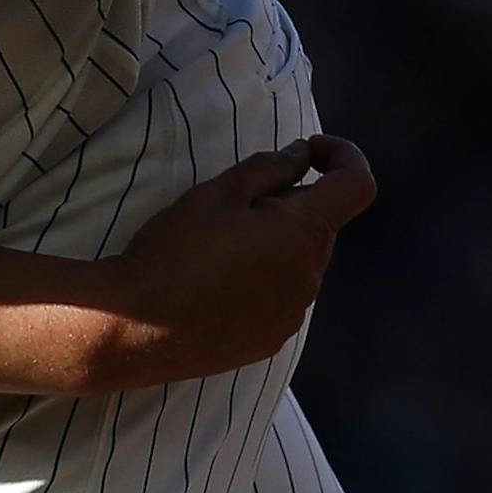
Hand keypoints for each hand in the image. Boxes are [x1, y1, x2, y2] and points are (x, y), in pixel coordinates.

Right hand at [84, 136, 377, 389]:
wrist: (134, 328)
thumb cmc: (174, 251)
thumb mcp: (217, 193)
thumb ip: (269, 168)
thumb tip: (301, 156)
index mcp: (304, 234)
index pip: (358, 186)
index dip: (343, 156)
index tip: (309, 151)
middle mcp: (311, 278)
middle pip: (320, 227)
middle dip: (292, 206)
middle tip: (235, 205)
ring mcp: (293, 315)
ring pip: (299, 263)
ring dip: (276, 246)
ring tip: (219, 249)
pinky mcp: (270, 341)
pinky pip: (281, 298)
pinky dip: (263, 282)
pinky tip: (217, 287)